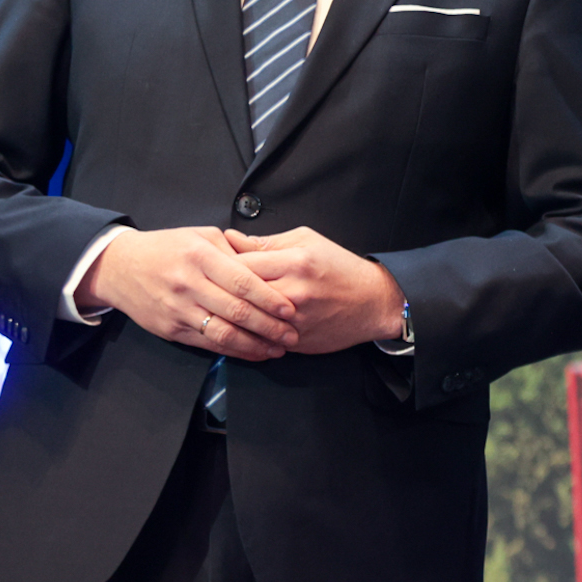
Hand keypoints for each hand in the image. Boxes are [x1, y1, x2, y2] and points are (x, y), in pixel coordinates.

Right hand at [75, 227, 297, 360]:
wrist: (119, 268)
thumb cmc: (166, 248)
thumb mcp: (201, 235)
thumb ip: (234, 250)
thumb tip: (268, 265)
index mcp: (200, 257)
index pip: (242, 282)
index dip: (269, 298)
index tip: (290, 309)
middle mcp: (188, 285)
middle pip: (236, 311)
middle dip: (269, 326)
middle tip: (291, 334)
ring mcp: (177, 310)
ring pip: (222, 333)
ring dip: (254, 345)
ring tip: (277, 349)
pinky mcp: (170, 330)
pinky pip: (206, 344)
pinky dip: (232, 351)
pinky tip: (251, 352)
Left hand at [223, 227, 405, 354]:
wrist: (372, 302)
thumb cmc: (341, 269)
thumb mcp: (309, 241)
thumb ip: (268, 242)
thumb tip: (232, 240)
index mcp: (296, 262)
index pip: (241, 264)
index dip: (220, 264)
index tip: (212, 264)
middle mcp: (293, 292)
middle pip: (239, 293)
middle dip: (219, 290)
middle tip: (209, 287)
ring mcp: (293, 321)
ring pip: (245, 321)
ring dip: (229, 316)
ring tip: (218, 308)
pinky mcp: (295, 341)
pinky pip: (260, 339)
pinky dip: (246, 334)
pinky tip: (238, 327)